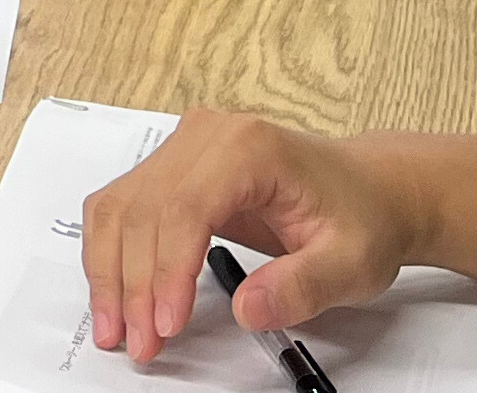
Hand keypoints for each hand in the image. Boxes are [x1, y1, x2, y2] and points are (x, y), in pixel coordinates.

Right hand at [83, 112, 416, 364]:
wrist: (366, 190)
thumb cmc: (360, 216)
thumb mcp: (351, 263)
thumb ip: (301, 287)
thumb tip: (247, 309)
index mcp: (250, 148)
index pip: (186, 207)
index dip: (167, 270)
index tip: (166, 323)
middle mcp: (207, 136)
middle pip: (143, 209)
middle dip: (133, 283)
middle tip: (138, 341)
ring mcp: (184, 147)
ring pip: (120, 206)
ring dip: (110, 271)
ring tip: (117, 327)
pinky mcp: (172, 167)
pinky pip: (123, 206)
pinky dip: (112, 254)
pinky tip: (116, 293)